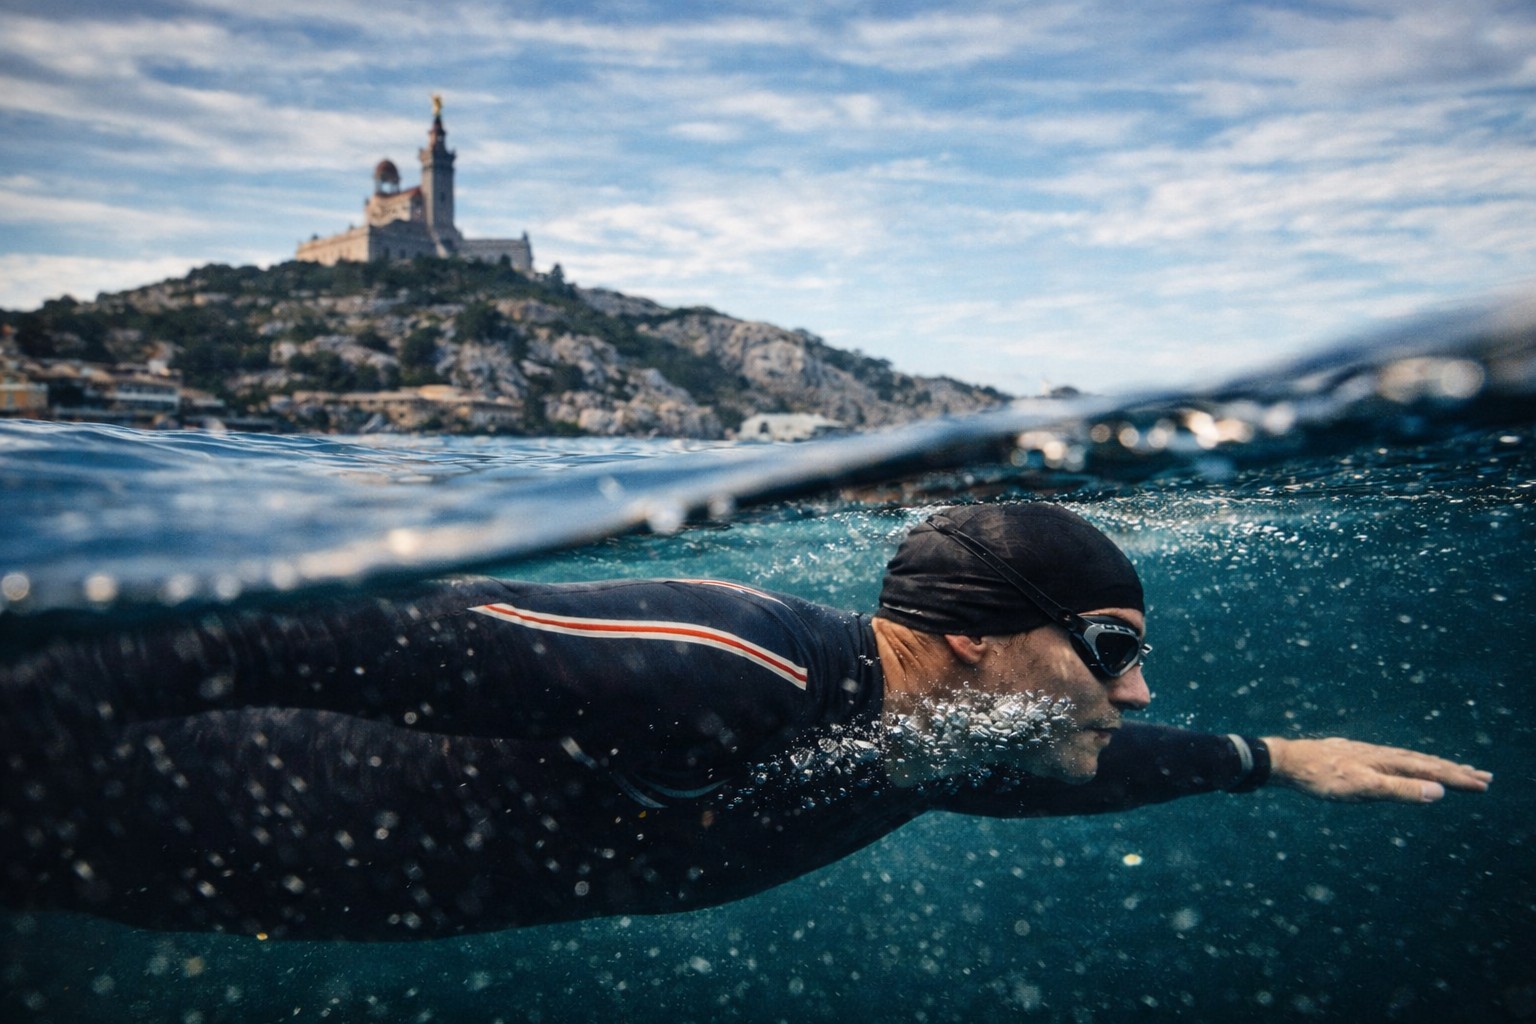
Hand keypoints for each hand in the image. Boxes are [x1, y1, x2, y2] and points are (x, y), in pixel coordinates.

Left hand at [1263, 736, 1491, 803]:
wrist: (1288, 762)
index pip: (1432, 770)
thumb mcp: (1363, 788)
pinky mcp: (1358, 758)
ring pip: (1411, 760)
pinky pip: (1395, 761)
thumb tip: (1440, 791)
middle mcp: (1383, 755)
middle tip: (1485, 778)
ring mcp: (1370, 755)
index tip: (1484, 784)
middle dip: (1456, 771)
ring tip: (1456, 771)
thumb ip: (1400, 791)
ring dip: (1436, 766)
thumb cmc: (1323, 777)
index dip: (1459, 778)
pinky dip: (1412, 765)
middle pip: (1427, 763)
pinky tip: (1408, 767)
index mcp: (1389, 762)